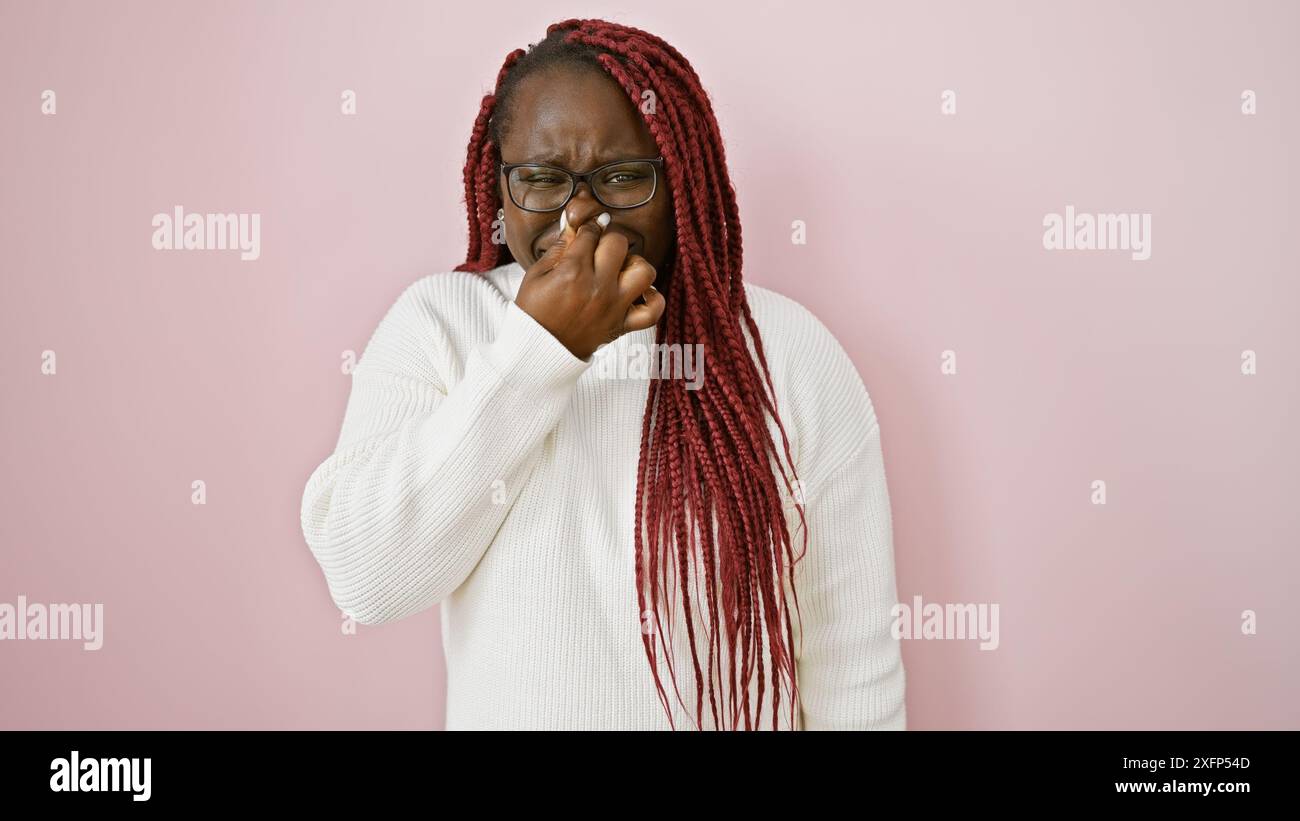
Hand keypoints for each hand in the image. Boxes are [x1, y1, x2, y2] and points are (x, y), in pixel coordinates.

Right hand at [514, 203, 664, 360]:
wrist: (539, 349)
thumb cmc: (534, 312)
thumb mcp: (536, 274)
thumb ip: (558, 248)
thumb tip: (575, 227)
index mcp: (573, 272)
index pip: (591, 233)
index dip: (587, 229)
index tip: (585, 233)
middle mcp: (598, 287)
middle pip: (619, 243)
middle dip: (608, 240)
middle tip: (600, 250)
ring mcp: (614, 306)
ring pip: (644, 271)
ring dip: (634, 264)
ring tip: (621, 269)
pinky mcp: (622, 325)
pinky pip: (653, 310)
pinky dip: (653, 299)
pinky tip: (640, 293)